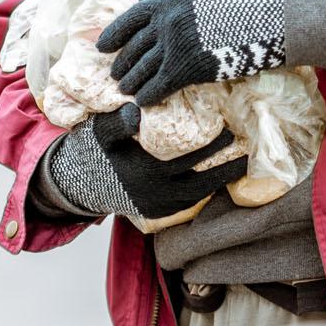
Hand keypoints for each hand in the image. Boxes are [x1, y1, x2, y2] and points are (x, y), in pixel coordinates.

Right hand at [49, 104, 247, 220]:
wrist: (82, 183)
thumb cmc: (96, 150)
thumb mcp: (100, 131)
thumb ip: (117, 122)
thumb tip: (136, 113)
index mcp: (145, 170)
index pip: (188, 157)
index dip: (212, 145)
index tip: (231, 129)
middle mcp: (156, 192)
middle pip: (202, 180)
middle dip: (225, 165)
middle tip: (244, 146)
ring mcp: (159, 205)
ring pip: (199, 194)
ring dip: (221, 180)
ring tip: (241, 162)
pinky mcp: (159, 212)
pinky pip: (189, 203)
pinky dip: (207, 190)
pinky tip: (220, 174)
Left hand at [98, 0, 285, 105]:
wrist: (264, 20)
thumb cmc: (238, 3)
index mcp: (167, 2)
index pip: (129, 19)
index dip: (112, 35)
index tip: (101, 46)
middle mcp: (165, 24)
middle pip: (134, 48)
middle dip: (122, 64)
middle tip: (116, 75)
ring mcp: (173, 48)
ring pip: (141, 70)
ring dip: (131, 83)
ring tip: (125, 90)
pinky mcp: (185, 70)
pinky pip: (157, 86)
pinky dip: (146, 96)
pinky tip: (141, 102)